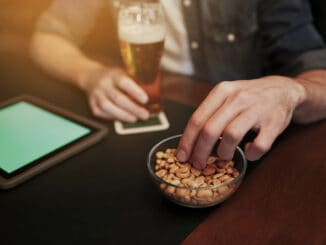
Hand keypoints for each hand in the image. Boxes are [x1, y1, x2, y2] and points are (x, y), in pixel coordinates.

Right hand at [83, 67, 149, 121]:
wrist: (91, 76)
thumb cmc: (113, 76)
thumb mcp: (123, 72)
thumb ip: (135, 81)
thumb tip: (154, 94)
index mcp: (113, 74)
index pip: (124, 82)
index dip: (135, 91)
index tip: (145, 100)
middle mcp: (103, 84)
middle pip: (117, 98)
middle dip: (133, 108)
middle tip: (144, 115)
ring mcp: (96, 94)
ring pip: (108, 107)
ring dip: (123, 115)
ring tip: (134, 118)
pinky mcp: (92, 104)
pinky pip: (101, 113)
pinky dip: (113, 117)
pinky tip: (122, 118)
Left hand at [176, 75, 304, 168]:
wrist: (283, 90)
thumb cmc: (248, 98)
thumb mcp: (226, 96)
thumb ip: (210, 113)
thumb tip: (189, 141)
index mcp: (222, 91)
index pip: (197, 119)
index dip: (187, 141)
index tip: (181, 156)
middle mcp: (237, 97)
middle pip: (210, 129)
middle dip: (200, 152)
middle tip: (198, 164)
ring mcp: (257, 109)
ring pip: (231, 136)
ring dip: (224, 152)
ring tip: (224, 156)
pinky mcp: (274, 122)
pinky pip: (259, 145)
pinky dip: (251, 154)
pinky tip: (249, 151)